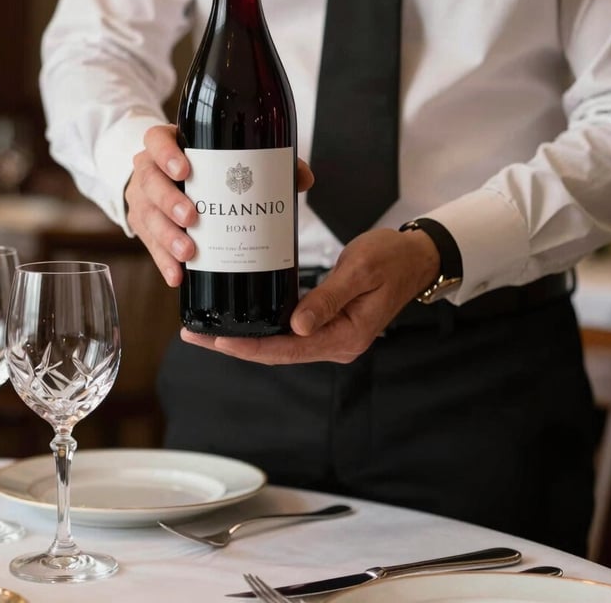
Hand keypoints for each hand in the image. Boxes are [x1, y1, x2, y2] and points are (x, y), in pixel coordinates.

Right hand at [125, 124, 313, 286]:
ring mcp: (143, 200)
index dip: (166, 154)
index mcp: (166, 144)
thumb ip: (265, 162)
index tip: (185, 170)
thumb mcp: (227, 156)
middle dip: (169, 202)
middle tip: (192, 218)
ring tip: (189, 254)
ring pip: (146, 216)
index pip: (156, 140)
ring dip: (166, 238)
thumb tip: (303, 178)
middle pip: (149, 182)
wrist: (169, 179)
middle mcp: (149, 171)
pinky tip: (178, 276)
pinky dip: (164, 263)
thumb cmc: (203, 165)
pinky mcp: (143, 228)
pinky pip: (149, 246)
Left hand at [181, 227, 440, 363]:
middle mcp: (335, 344)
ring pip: (279, 344)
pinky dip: (263, 326)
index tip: (214, 339)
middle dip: (234, 344)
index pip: (285, 350)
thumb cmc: (391, 259)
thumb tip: (295, 326)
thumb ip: (327, 300)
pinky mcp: (327, 324)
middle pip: (276, 352)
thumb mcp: (359, 272)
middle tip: (195, 334)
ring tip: (208, 329)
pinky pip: (289, 332)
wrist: (416, 258)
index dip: (246, 346)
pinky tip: (242, 317)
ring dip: (245, 337)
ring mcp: (331, 336)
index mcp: (344, 337)